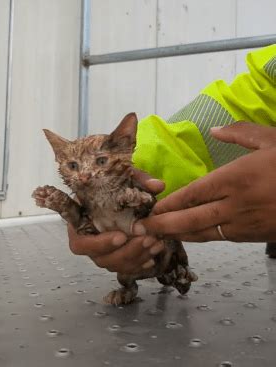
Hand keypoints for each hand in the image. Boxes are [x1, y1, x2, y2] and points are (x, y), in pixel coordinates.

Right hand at [68, 169, 164, 273]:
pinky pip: (125, 268)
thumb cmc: (111, 185)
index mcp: (79, 224)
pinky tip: (154, 255)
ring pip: (116, 265)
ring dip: (137, 257)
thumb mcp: (122, 178)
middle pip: (101, 258)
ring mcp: (101, 253)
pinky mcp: (115, 257)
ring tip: (157, 243)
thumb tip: (158, 185)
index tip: (122, 236)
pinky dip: (140, 263)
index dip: (100, 244)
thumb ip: (138, 180)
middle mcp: (88, 242)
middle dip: (127, 251)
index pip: (81, 243)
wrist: (113, 192)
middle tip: (148, 238)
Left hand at [133, 122, 275, 241]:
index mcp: (235, 178)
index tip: (151, 209)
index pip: (192, 193)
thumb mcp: (272, 140)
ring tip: (158, 237)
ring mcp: (244, 224)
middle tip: (141, 230)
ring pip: (203, 233)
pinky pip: (221, 237)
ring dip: (178, 235)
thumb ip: (241, 134)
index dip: (169, 204)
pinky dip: (201, 237)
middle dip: (163, 226)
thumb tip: (217, 130)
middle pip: (190, 219)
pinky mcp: (253, 236)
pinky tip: (190, 235)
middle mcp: (234, 204)